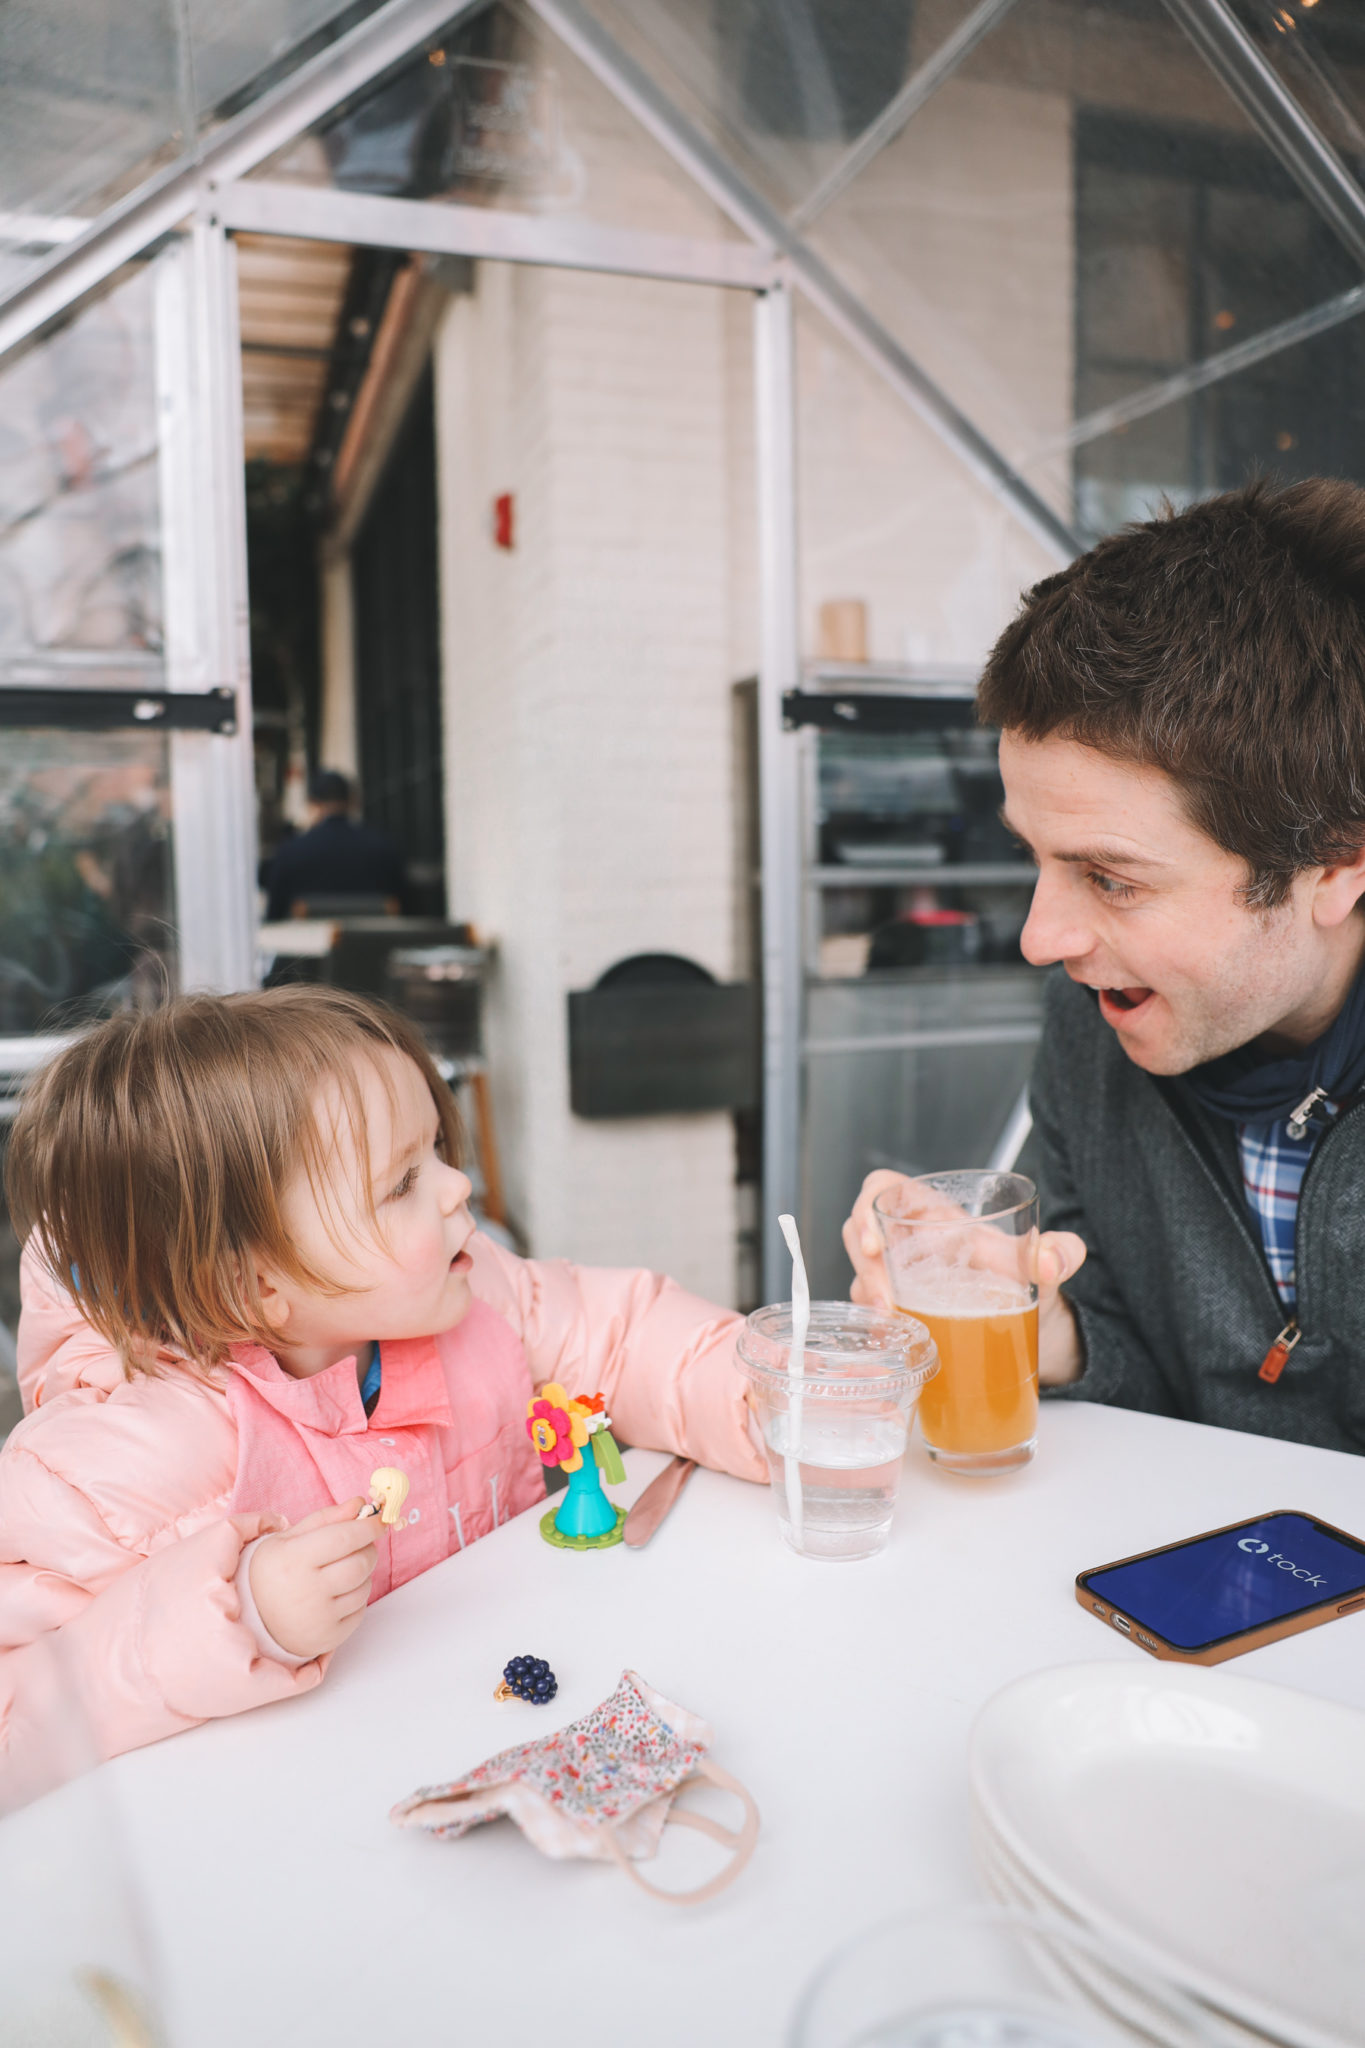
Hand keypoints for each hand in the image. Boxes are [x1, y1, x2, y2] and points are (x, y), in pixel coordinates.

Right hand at [248, 1499, 378, 1659]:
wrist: (253, 1620)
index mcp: (294, 1560)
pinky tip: (336, 1595)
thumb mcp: (289, 1538)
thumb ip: (327, 1518)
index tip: (378, 1518)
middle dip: (368, 1549)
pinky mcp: (329, 1638)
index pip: (345, 1538)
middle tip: (360, 1545)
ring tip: (340, 1572)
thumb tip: (360, 1504)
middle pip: (361, 1563)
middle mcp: (307, 1591)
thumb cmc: (274, 1572)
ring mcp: (319, 1618)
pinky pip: (360, 1610)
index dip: (368, 1526)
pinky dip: (355, 1598)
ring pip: (365, 1587)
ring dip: (362, 1574)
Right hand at [841, 1170, 1087, 1387]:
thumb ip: (1059, 1253)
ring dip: (867, 1297)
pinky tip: (892, 1339)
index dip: (867, 1208)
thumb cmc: (1026, 1284)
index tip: (876, 1243)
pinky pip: (871, 1311)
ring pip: (861, 1274)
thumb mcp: (1045, 1267)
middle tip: (885, 1300)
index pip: (884, 1190)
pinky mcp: (901, 1311)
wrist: (1033, 1330)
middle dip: (864, 1266)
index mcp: (934, 1215)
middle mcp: (910, 1242)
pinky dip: (875, 1325)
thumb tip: (1050, 1260)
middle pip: (860, 1235)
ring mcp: (900, 1277)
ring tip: (891, 1321)